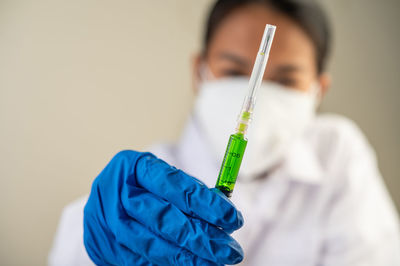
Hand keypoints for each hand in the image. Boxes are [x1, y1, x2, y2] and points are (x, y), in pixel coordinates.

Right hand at [83, 150, 243, 264]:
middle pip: (164, 218)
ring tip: (216, 261)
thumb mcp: (160, 179)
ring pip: (153, 245)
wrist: (102, 205)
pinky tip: (192, 265)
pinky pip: (142, 261)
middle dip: (202, 237)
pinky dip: (170, 264)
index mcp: (132, 166)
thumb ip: (188, 192)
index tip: (232, 217)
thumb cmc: (141, 188)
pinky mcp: (105, 248)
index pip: (174, 184)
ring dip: (189, 257)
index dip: (206, 203)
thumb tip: (224, 211)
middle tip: (230, 250)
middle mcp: (116, 193)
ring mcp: (107, 222)